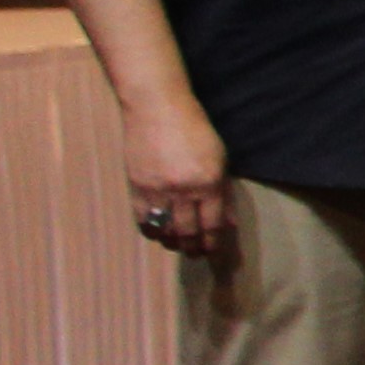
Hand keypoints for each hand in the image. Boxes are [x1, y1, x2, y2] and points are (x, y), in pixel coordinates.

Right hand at [119, 95, 231, 255]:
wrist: (157, 110)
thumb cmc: (195, 131)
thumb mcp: (220, 159)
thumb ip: (224, 193)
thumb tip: (228, 223)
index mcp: (209, 183)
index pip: (213, 224)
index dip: (213, 243)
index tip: (213, 252)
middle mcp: (183, 190)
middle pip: (188, 231)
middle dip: (193, 248)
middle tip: (195, 254)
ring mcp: (157, 189)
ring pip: (165, 230)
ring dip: (172, 243)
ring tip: (178, 245)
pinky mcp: (136, 186)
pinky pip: (143, 219)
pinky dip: (151, 231)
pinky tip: (158, 232)